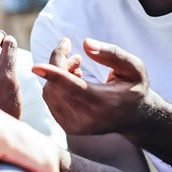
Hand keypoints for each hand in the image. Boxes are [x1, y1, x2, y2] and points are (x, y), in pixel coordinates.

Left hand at [32, 38, 151, 135]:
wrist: (135, 118)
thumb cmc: (134, 87)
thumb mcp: (133, 67)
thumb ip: (111, 54)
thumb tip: (85, 43)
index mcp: (105, 103)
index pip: (74, 88)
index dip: (54, 75)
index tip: (36, 66)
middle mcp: (87, 118)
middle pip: (58, 86)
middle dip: (60, 63)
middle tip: (76, 55)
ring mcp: (76, 126)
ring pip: (50, 92)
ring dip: (57, 74)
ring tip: (77, 66)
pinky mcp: (68, 127)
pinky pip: (51, 100)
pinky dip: (56, 86)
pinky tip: (74, 80)